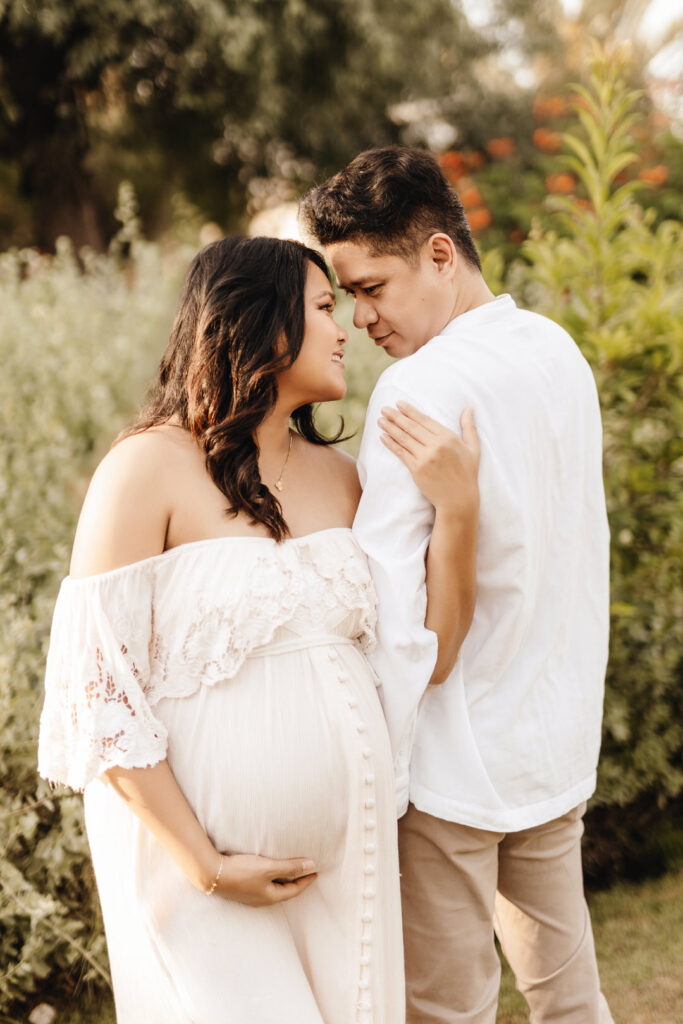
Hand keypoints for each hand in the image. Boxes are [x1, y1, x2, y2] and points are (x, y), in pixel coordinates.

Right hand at [214, 853, 317, 906]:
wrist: (212, 874)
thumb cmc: (241, 871)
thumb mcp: (269, 867)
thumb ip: (290, 867)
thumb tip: (311, 865)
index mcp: (270, 897)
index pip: (294, 890)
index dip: (306, 880)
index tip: (316, 872)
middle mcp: (262, 899)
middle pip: (284, 890)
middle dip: (297, 881)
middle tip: (306, 871)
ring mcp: (251, 895)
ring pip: (273, 887)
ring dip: (284, 879)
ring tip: (291, 870)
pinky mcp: (243, 888)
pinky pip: (263, 884)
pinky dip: (272, 877)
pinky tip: (269, 871)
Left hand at [378, 401, 479, 517]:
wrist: (459, 499)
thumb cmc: (467, 474)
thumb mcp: (473, 448)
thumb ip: (469, 427)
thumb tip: (469, 408)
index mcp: (448, 438)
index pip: (425, 420)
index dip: (410, 411)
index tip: (399, 404)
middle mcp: (436, 446)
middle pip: (411, 427)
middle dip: (396, 416)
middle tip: (384, 409)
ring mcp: (425, 458)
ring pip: (404, 439)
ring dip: (390, 428)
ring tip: (380, 420)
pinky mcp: (417, 470)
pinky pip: (401, 453)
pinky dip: (391, 444)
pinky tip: (383, 437)